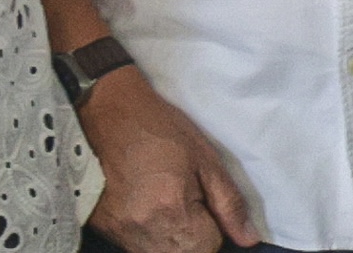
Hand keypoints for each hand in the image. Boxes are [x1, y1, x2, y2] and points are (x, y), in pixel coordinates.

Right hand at [80, 65, 258, 251]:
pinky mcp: (104, 231)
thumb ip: (229, 203)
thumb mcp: (206, 158)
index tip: (211, 207)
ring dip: (174, 240)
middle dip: (196, 238)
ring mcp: (120, 234)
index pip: (207, 249)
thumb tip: (248, 239)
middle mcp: (142, 231)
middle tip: (191, 201)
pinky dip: (151, 235)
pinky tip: (151, 206)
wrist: (107, 113)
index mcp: (171, 211)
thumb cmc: (161, 128)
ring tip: (170, 201)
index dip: (217, 231)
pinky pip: (137, 247)